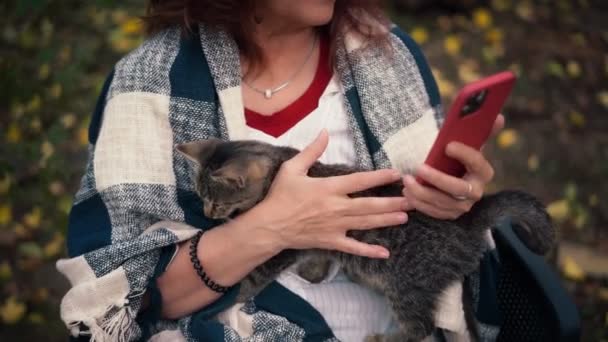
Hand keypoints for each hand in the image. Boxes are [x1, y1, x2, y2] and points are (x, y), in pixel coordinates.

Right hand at [246, 130, 408, 257]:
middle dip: (392, 202)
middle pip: (370, 205)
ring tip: (405, 217)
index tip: (397, 174)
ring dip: (387, 220)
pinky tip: (385, 253)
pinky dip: (369, 251)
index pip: (360, 181)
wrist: (269, 226)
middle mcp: (336, 208)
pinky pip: (353, 247)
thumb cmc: (279, 196)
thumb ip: (311, 151)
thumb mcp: (292, 169)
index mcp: (328, 188)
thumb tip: (325, 132)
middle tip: (412, 200)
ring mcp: (335, 226)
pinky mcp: (331, 241)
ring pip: (366, 223)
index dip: (380, 177)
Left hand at [402, 114, 504, 218]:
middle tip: (419, 167)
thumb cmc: (461, 160)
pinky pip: (434, 212)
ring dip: (422, 192)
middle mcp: (476, 191)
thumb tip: (499, 117)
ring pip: (442, 202)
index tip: (447, 146)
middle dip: (437, 179)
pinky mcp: (450, 214)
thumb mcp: (472, 146)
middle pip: (457, 188)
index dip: (464, 154)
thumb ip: (483, 131)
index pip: (476, 162)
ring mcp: (463, 205)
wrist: (457, 179)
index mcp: (484, 172)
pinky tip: (407, 193)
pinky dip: (419, 203)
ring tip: (407, 180)